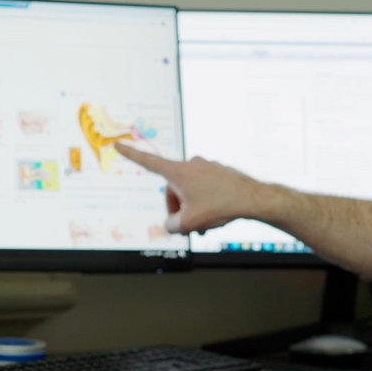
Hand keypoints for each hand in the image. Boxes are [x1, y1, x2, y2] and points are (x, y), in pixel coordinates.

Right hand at [116, 143, 267, 233]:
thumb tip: (170, 223)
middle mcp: (191, 165)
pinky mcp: (218, 172)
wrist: (253, 199)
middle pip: (172, 189)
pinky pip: (204, 189)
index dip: (130, 154)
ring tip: (205, 226)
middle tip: (189, 226)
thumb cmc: (221, 207)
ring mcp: (206, 167)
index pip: (148, 162)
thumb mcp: (188, 223)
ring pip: (189, 192)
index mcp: (178, 172)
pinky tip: (215, 217)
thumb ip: (170, 225)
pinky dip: (205, 203)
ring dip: (193, 209)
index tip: (118, 144)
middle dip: (177, 208)